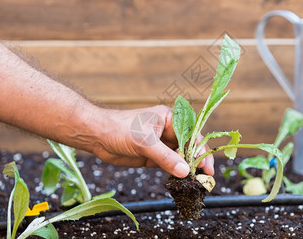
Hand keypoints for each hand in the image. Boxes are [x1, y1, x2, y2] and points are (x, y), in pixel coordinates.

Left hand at [91, 105, 213, 177]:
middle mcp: (168, 130)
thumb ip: (165, 157)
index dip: (201, 150)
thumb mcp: (144, 142)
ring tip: (196, 183)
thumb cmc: (119, 128)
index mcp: (170, 118)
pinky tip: (181, 183)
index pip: (192, 134)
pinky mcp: (153, 156)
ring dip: (188, 169)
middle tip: (206, 177)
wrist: (96, 135)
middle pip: (189, 146)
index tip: (206, 166)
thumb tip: (185, 171)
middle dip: (197, 161)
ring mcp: (161, 144)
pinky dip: (176, 174)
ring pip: (180, 157)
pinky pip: (169, 165)